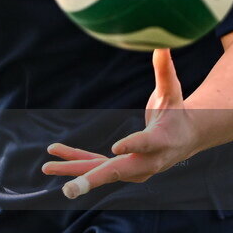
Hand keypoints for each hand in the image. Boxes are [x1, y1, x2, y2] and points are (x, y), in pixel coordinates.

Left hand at [42, 48, 199, 198]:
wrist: (186, 140)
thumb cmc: (177, 112)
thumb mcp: (173, 91)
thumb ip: (165, 70)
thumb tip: (161, 42)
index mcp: (162, 141)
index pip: (146, 144)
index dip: (132, 146)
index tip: (115, 149)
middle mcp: (147, 161)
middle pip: (119, 171)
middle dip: (93, 180)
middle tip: (70, 190)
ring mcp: (133, 169)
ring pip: (100, 171)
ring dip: (73, 170)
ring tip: (47, 166)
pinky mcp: (121, 168)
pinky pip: (94, 164)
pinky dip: (74, 160)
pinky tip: (53, 155)